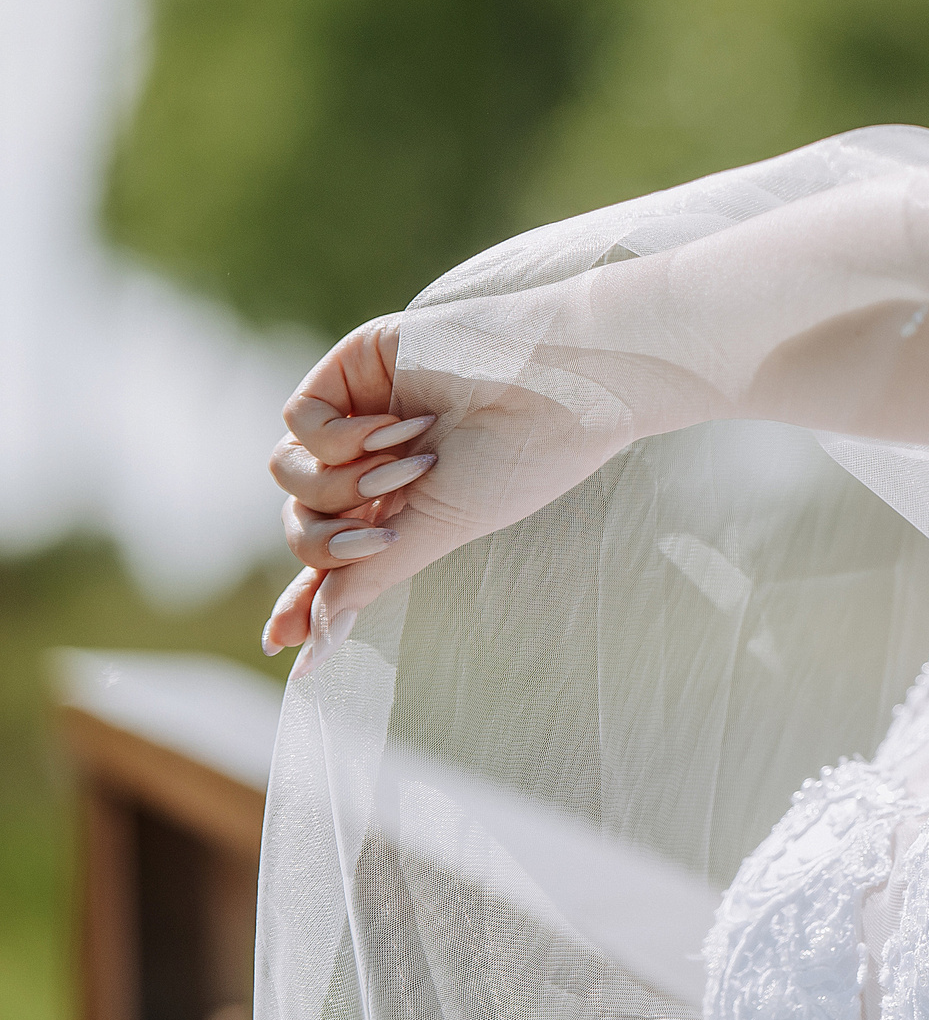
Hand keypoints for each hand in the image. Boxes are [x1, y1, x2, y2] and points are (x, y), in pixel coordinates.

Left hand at [261, 312, 630, 665]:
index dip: (303, 597)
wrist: (556, 386)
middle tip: (384, 536)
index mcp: (405, 506)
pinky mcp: (354, 368)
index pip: (333, 557)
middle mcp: (376, 461)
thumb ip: (368, 578)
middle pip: (301, 519)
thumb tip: (315, 652)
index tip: (281, 641)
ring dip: (343, 485)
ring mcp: (360, 412)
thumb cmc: (519, 460)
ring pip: (289, 471)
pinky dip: (341, 436)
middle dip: (330, 541)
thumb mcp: (439, 529)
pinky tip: (399, 426)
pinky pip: (301, 419)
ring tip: (411, 465)